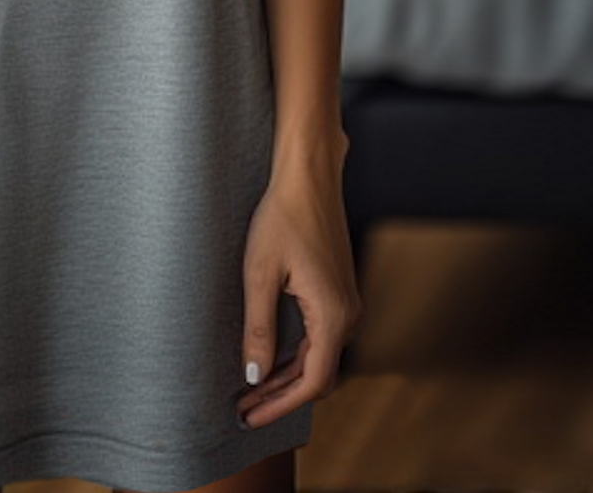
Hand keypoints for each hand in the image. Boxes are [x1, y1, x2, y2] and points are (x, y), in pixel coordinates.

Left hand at [235, 168, 361, 429]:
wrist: (309, 177)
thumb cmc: (282, 217)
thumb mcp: (260, 275)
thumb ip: (259, 329)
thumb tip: (256, 376)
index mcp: (332, 315)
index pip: (311, 383)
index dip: (279, 405)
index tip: (249, 414)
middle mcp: (348, 314)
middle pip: (318, 375)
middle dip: (281, 395)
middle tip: (245, 406)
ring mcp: (347, 302)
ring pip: (320, 356)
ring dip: (289, 375)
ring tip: (253, 387)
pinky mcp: (340, 290)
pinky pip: (322, 336)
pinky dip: (298, 353)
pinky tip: (273, 355)